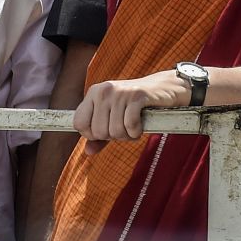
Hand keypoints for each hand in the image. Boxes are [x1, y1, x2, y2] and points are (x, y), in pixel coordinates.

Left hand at [74, 70, 189, 154]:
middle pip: (98, 131)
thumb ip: (99, 136)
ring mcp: (119, 92)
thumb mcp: (113, 119)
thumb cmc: (134, 107)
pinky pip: (130, 126)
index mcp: (93, 93)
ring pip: (115, 131)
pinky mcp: (137, 96)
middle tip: (124, 126)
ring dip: (127, 135)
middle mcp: (103, 90)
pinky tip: (141, 125)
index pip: (79, 123)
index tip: (106, 132)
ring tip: (133, 125)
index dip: (92, 135)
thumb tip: (87, 151)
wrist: (161, 89)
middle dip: (114, 136)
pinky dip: (136, 132)